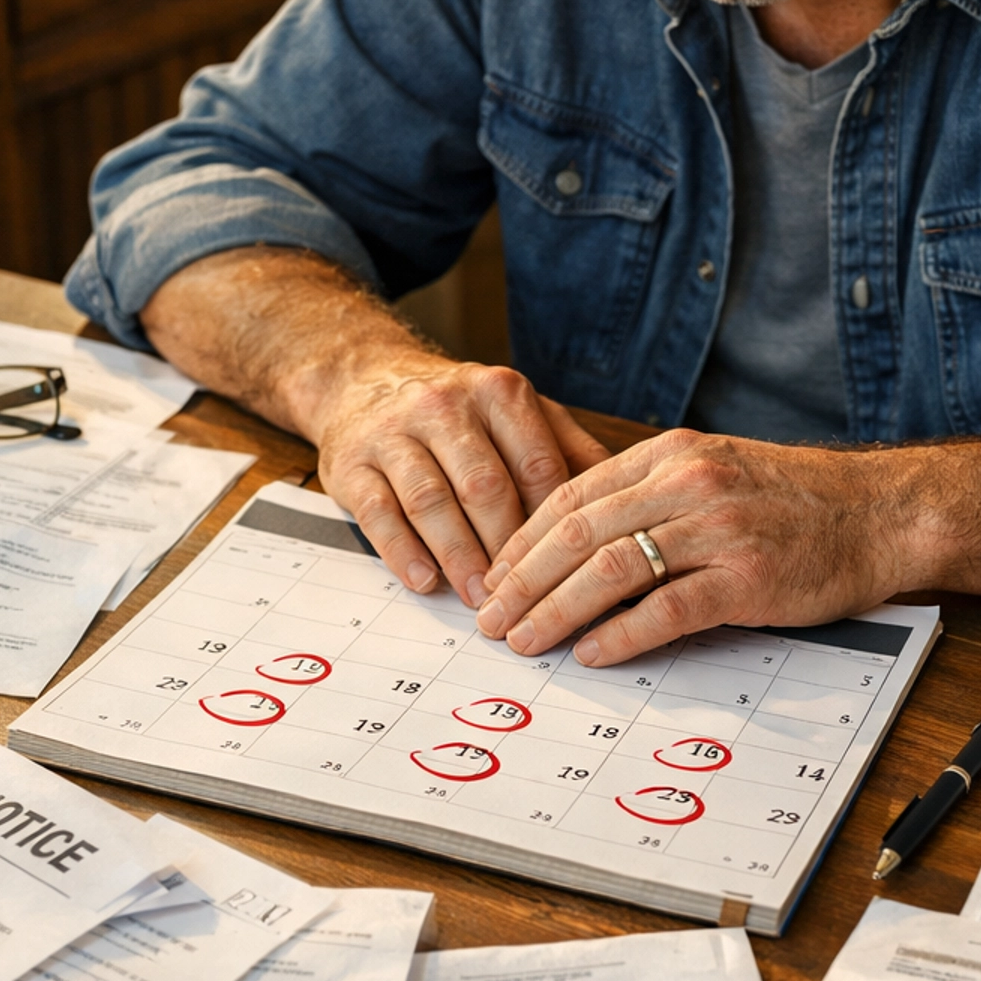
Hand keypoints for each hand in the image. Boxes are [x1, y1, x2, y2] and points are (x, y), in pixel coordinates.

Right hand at [140, 245, 610, 606]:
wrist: (364, 378)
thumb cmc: (459, 413)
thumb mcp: (518, 413)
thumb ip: (569, 453)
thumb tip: (628, 508)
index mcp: (500, 392)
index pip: (539, 467)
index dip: (558, 526)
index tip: (574, 572)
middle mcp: (446, 404)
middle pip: (486, 487)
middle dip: (508, 551)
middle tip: (527, 602)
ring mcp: (395, 431)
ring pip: (432, 501)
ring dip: (460, 558)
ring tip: (482, 600)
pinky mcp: (352, 461)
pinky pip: (381, 512)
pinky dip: (404, 552)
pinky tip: (426, 582)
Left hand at [474, 428, 915, 664]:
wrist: (882, 514)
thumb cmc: (797, 502)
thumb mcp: (716, 472)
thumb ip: (651, 495)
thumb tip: (579, 539)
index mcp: (672, 455)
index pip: (572, 494)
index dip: (523, 540)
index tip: (494, 576)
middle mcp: (689, 484)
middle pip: (578, 533)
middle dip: (523, 580)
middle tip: (492, 618)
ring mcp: (719, 531)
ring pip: (611, 570)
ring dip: (556, 611)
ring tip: (526, 641)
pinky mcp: (747, 579)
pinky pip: (667, 610)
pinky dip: (621, 635)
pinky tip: (591, 653)